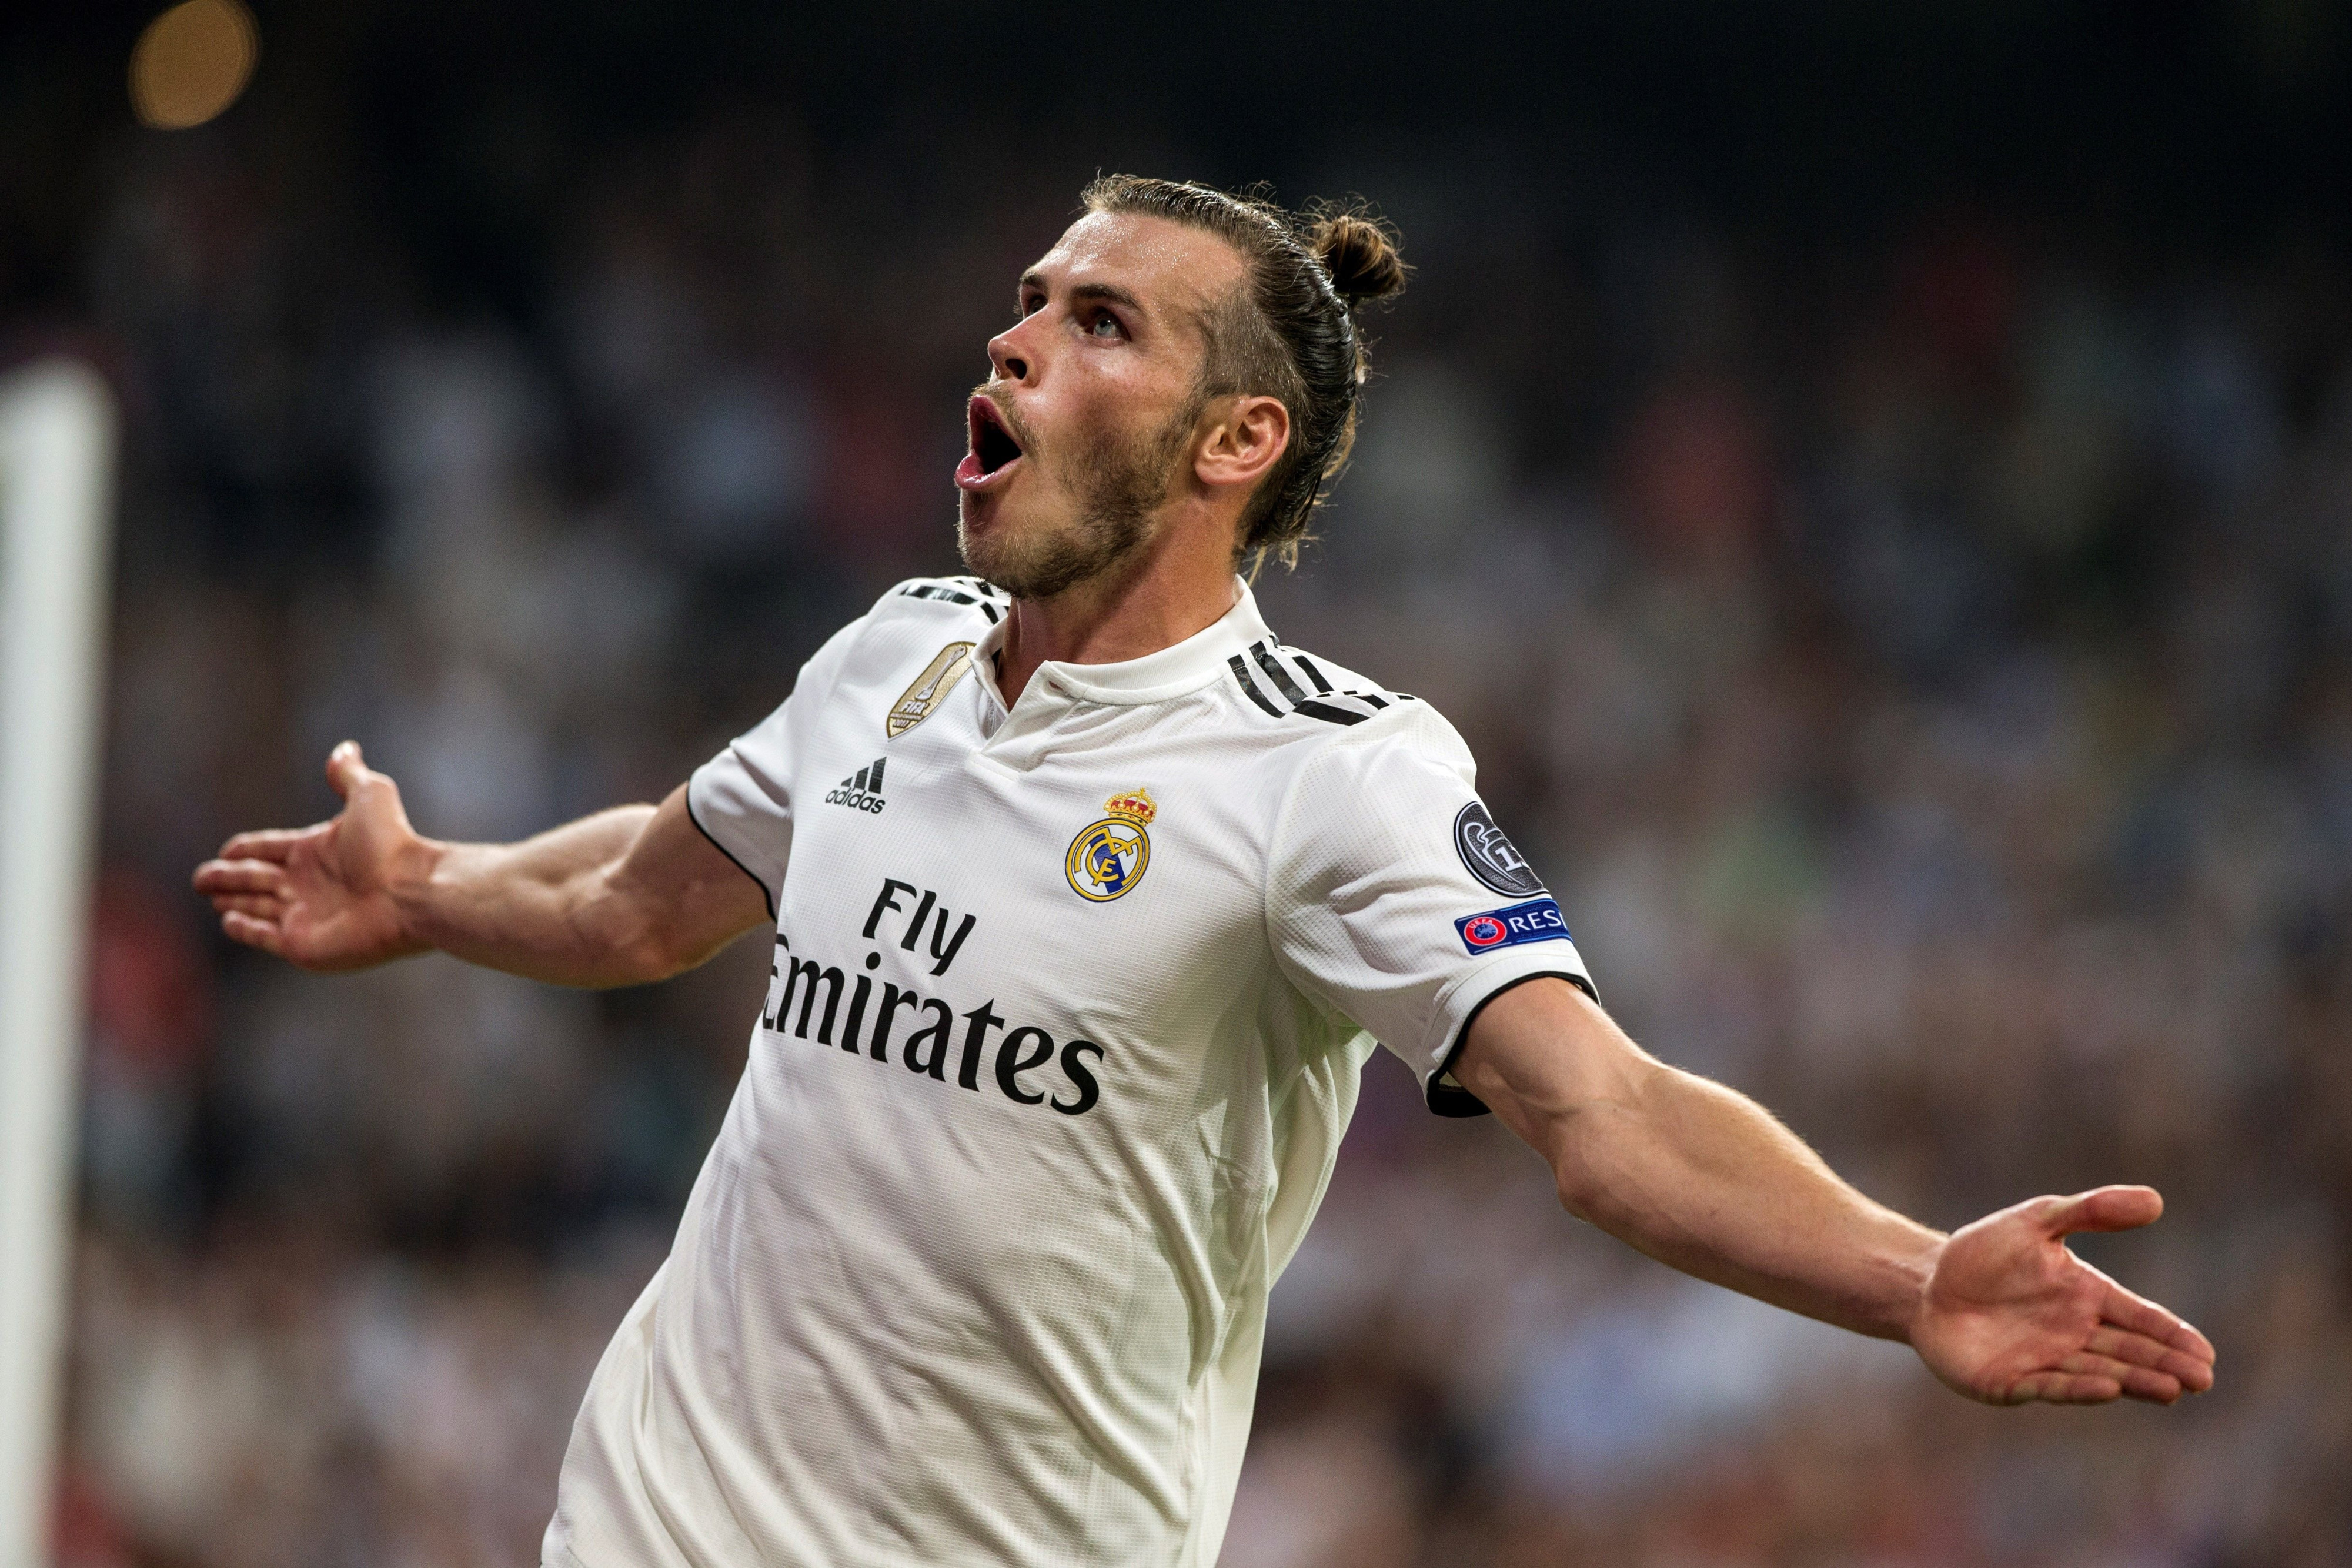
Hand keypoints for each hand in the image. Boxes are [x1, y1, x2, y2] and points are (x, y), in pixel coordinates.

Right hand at [192, 741, 437, 970]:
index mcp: (316, 850)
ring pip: (256, 905)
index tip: (228, 850)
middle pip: (256, 878)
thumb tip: (345, 748)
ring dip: (233, 899)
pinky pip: (263, 937)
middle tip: (201, 878)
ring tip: (211, 895)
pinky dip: (244, 930)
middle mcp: (308, 883)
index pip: (270, 848)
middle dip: (228, 877)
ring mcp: (304, 915)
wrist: (410, 892)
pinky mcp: (301, 945)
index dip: (247, 849)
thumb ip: (349, 774)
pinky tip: (228, 921)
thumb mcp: (369, 795)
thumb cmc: (391, 844)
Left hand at [1911, 1185, 2215, 1405]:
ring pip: (2102, 1373)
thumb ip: (2091, 1211)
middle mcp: (2075, 1334)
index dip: (2173, 1335)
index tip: (2205, 1352)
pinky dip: (2081, 1388)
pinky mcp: (2012, 1382)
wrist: (1927, 1283)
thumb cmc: (1984, 1252)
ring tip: (2171, 1389)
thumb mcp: (2036, 1222)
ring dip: (2136, 1381)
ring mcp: (2047, 1361)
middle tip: (2201, 1378)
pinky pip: (2052, 1386)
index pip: (2140, 1318)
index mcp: (2087, 1298)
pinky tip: (2109, 1388)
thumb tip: (2155, 1200)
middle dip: (2166, 1365)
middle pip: (2131, 1352)